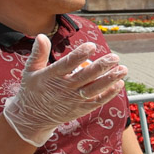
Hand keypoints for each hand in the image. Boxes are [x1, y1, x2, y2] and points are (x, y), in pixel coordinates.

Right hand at [1, 37, 126, 146]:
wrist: (33, 117)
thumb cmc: (33, 89)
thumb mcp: (30, 70)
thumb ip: (38, 54)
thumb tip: (41, 35)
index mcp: (51, 76)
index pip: (67, 64)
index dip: (80, 55)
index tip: (92, 45)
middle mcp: (64, 88)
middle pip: (85, 76)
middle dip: (101, 66)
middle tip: (115, 57)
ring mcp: (74, 100)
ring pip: (95, 89)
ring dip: (110, 79)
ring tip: (123, 69)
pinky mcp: (81, 109)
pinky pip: (97, 101)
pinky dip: (109, 94)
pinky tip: (120, 84)